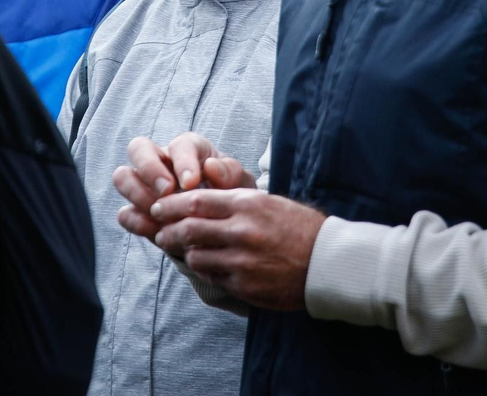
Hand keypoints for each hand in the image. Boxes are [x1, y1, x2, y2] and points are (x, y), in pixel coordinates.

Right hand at [113, 133, 252, 246]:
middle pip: (137, 148)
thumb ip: (229, 172)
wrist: (223, 224)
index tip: (192, 184)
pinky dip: (137, 221)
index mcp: (188, 148)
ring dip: (137, 193)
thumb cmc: (230, 194)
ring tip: (160, 212)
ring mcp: (145, 186)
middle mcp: (161, 161)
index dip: (182, 162)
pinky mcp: (138, 212)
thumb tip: (211, 166)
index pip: (178, 145)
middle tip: (167, 192)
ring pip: (123, 177)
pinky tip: (157, 230)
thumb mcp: (239, 183)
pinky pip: (125, 213)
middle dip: (149, 169)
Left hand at [151, 188, 325, 310]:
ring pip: (196, 256)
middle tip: (161, 233)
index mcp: (248, 204)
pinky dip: (206, 271)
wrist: (328, 262)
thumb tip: (196, 203)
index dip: (171, 205)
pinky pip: (213, 277)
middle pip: (189, 229)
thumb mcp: (269, 203)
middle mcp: (242, 231)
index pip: (196, 201)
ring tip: (185, 251)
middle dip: (168, 231)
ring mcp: (242, 261)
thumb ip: (234, 202)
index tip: (159, 207)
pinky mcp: (245, 285)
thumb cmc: (299, 228)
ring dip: (187, 253)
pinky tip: (209, 266)